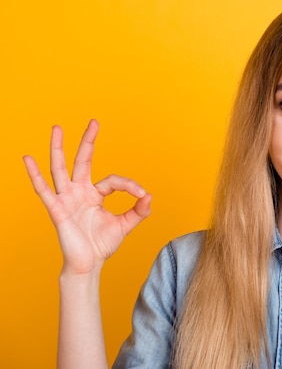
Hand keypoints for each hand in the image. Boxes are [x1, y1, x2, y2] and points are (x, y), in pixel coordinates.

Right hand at [23, 120, 150, 275]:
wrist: (88, 264)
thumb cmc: (102, 244)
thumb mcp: (125, 225)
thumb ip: (139, 211)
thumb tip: (150, 195)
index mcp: (95, 194)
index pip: (113, 180)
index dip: (129, 185)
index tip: (142, 194)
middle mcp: (79, 192)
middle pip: (83, 160)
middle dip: (88, 141)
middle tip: (94, 122)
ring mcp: (66, 199)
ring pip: (60, 168)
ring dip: (58, 148)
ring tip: (57, 128)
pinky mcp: (56, 209)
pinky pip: (43, 190)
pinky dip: (35, 175)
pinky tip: (28, 159)